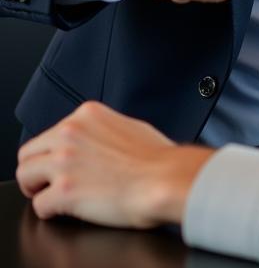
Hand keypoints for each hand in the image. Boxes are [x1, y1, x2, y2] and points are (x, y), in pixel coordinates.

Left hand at [16, 102, 211, 228]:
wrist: (166, 179)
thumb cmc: (157, 157)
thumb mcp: (128, 126)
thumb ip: (102, 130)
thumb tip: (94, 141)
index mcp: (87, 115)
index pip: (49, 133)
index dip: (53, 153)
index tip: (61, 164)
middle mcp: (71, 133)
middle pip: (27, 154)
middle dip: (37, 171)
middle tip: (49, 183)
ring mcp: (65, 161)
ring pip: (24, 176)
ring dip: (37, 189)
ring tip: (54, 196)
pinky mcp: (64, 191)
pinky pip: (39, 206)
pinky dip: (51, 212)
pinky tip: (69, 210)